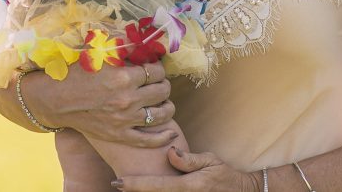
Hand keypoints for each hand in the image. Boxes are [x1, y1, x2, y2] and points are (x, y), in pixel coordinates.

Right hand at [20, 60, 176, 147]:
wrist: (55, 99)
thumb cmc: (76, 72)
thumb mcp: (99, 53)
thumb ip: (123, 46)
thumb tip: (144, 40)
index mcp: (123, 77)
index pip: (156, 70)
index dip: (158, 67)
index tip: (153, 67)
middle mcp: (127, 99)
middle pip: (162, 90)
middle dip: (163, 84)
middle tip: (157, 82)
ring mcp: (124, 120)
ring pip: (161, 114)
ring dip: (166, 105)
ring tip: (162, 101)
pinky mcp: (119, 136)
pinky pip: (148, 140)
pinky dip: (163, 137)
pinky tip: (170, 134)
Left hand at [115, 148, 261, 190]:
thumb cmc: (224, 175)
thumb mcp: (210, 161)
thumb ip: (189, 160)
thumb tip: (170, 153)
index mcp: (189, 186)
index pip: (157, 186)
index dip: (135, 185)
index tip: (118, 182)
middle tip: (118, 184)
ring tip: (128, 188)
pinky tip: (145, 190)